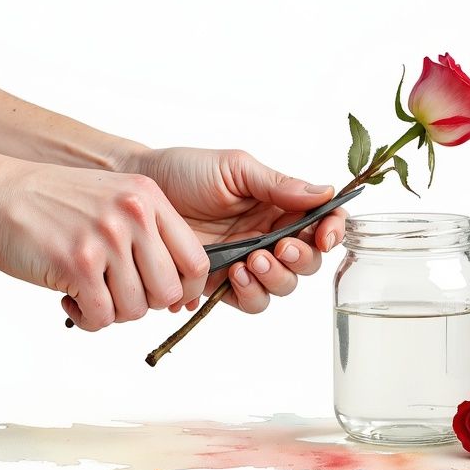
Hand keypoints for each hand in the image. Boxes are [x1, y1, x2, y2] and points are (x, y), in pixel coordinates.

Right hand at [0, 155, 209, 330]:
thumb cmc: (49, 204)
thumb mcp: (112, 198)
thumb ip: (148, 232)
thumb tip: (180, 288)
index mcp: (148, 198)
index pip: (197, 260)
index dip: (186, 288)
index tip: (165, 296)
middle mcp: (134, 215)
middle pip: (169, 291)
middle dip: (145, 303)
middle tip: (116, 293)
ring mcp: (107, 239)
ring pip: (136, 309)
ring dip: (111, 312)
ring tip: (89, 292)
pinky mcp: (77, 264)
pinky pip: (102, 317)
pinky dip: (87, 319)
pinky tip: (69, 298)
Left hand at [127, 147, 346, 313]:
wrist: (137, 190)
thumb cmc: (184, 170)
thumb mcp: (235, 168)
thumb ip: (278, 184)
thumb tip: (325, 193)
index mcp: (279, 205)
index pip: (321, 222)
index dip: (332, 231)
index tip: (324, 235)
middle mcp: (268, 235)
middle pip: (307, 261)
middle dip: (301, 259)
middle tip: (280, 247)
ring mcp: (246, 261)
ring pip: (281, 286)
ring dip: (276, 278)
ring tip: (251, 261)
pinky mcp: (220, 282)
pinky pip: (248, 300)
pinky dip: (249, 293)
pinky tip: (234, 275)